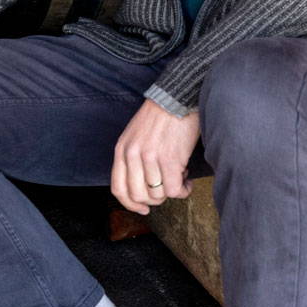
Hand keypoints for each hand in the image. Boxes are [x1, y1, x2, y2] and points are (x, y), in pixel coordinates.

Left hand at [111, 99, 199, 213]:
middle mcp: (132, 155)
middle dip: (155, 199)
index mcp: (122, 149)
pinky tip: (187, 180)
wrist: (177, 97)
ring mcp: (150, 157)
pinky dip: (182, 190)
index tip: (144, 209)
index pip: (118, 189)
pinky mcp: (169, 159)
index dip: (131, 205)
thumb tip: (142, 186)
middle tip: (167, 189)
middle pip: (138, 196)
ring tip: (180, 176)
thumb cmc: (160, 115)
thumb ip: (132, 157)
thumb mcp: (135, 135)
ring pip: (157, 194)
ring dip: (171, 191)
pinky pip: (173, 190)